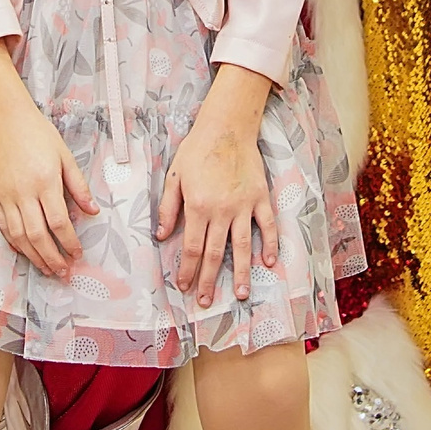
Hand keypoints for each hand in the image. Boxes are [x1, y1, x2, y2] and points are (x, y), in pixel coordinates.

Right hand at [0, 39, 95, 277]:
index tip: (78, 254)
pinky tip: (25, 252)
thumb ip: (78, 185)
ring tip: (46, 268)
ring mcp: (6, 195)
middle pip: (38, 235)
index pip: (59, 222)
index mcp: (45, 181)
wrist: (3, 118)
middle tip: (63, 272)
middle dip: (52, 258)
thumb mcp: (64, 154)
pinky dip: (15, 243)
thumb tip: (93, 211)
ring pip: (19, 236)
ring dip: (34, 256)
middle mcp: (24, 192)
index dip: (69, 242)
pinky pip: (3, 226)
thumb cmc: (37, 132)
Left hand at [156, 63, 278, 305]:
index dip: (187, 270)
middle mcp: (221, 210)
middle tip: (206, 302)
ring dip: (240, 272)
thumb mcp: (174, 176)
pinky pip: (266, 225)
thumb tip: (161, 236)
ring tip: (240, 294)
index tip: (184, 286)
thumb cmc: (197, 150)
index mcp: (198, 206)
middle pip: (214, 253)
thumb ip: (168, 207)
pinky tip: (268, 262)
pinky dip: (269, 244)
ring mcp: (243, 205)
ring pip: (241, 246)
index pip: (191, 247)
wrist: (226, 127)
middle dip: (208, 280)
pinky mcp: (260, 198)